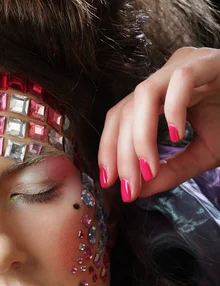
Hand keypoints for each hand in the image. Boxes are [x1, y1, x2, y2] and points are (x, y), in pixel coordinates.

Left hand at [98, 46, 219, 201]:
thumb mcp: (200, 154)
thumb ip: (169, 171)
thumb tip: (138, 192)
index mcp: (159, 94)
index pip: (119, 118)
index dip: (109, 150)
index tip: (110, 183)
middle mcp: (165, 75)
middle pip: (125, 111)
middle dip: (122, 154)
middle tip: (130, 187)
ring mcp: (185, 64)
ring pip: (144, 95)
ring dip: (139, 138)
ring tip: (148, 170)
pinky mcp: (208, 61)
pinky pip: (180, 80)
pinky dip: (172, 110)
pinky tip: (176, 136)